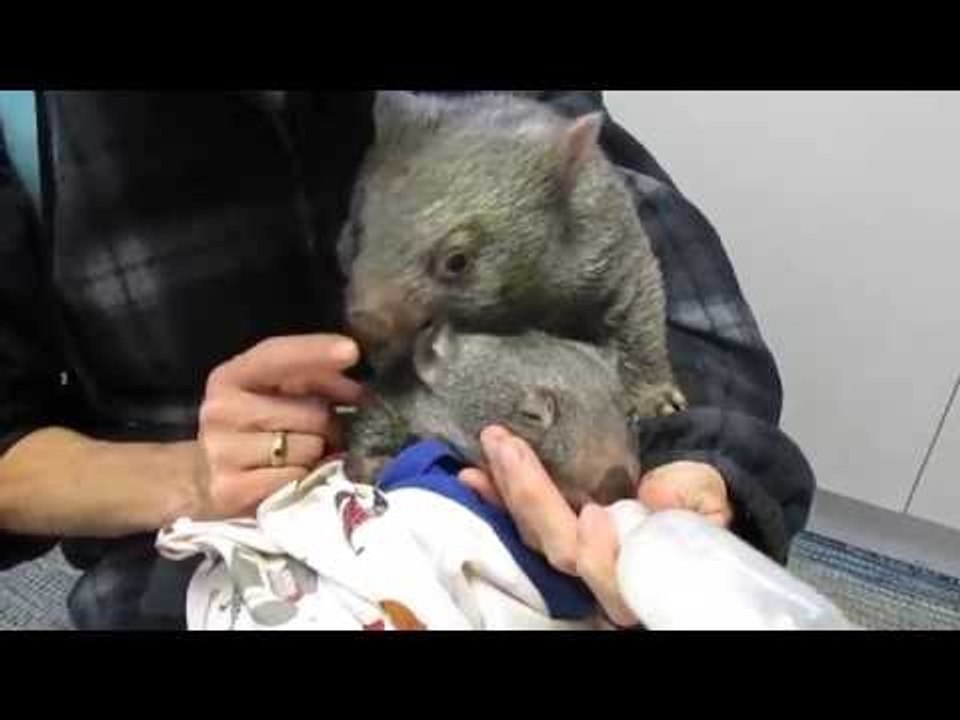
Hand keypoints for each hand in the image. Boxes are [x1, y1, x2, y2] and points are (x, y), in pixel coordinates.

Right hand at [195, 334, 364, 518]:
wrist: (204, 477)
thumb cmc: (255, 428)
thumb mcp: (277, 393)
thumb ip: (316, 380)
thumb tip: (359, 392)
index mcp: (230, 377)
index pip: (276, 356)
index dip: (315, 352)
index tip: (352, 350)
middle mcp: (221, 410)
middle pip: (312, 411)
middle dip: (327, 423)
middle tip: (319, 432)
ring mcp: (223, 452)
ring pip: (309, 447)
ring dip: (317, 453)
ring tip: (300, 455)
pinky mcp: (232, 489)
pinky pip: (297, 478)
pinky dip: (303, 478)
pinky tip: (289, 477)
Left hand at [459, 427, 733, 626]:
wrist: (686, 495)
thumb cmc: (698, 502)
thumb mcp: (707, 496)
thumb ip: (690, 497)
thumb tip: (658, 492)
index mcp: (639, 572)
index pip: (612, 575)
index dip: (599, 554)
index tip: (595, 513)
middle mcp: (599, 574)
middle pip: (560, 551)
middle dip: (533, 498)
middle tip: (511, 447)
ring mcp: (570, 553)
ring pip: (532, 535)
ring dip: (507, 489)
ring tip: (491, 446)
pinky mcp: (549, 532)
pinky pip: (520, 520)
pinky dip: (497, 495)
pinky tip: (474, 473)